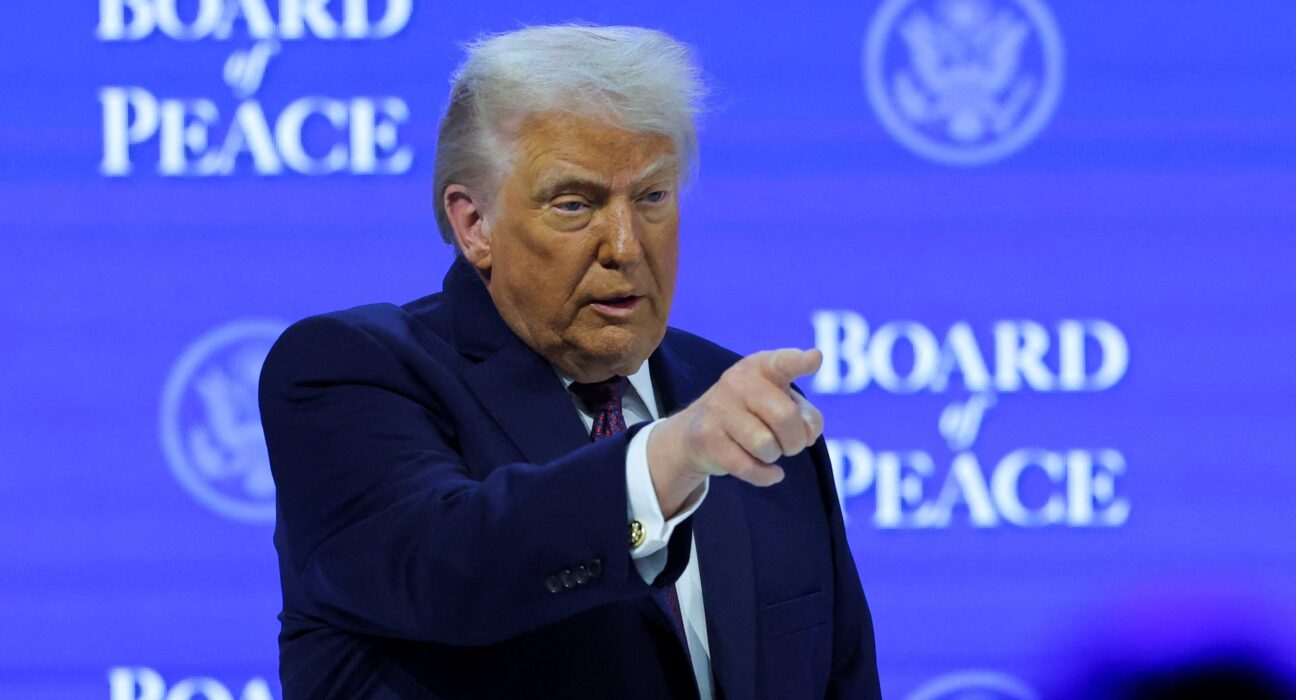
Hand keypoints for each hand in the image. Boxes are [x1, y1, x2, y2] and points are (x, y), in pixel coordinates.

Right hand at [647, 348, 824, 516]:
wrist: (696, 430)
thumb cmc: (752, 413)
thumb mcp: (780, 402)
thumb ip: (805, 415)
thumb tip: (808, 435)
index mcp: (761, 367)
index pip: (783, 362)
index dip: (799, 362)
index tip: (815, 359)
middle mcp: (737, 382)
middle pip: (785, 418)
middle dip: (795, 440)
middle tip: (791, 445)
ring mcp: (719, 409)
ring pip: (766, 446)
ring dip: (775, 456)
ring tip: (768, 450)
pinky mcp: (707, 438)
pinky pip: (749, 467)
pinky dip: (766, 476)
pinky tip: (771, 473)